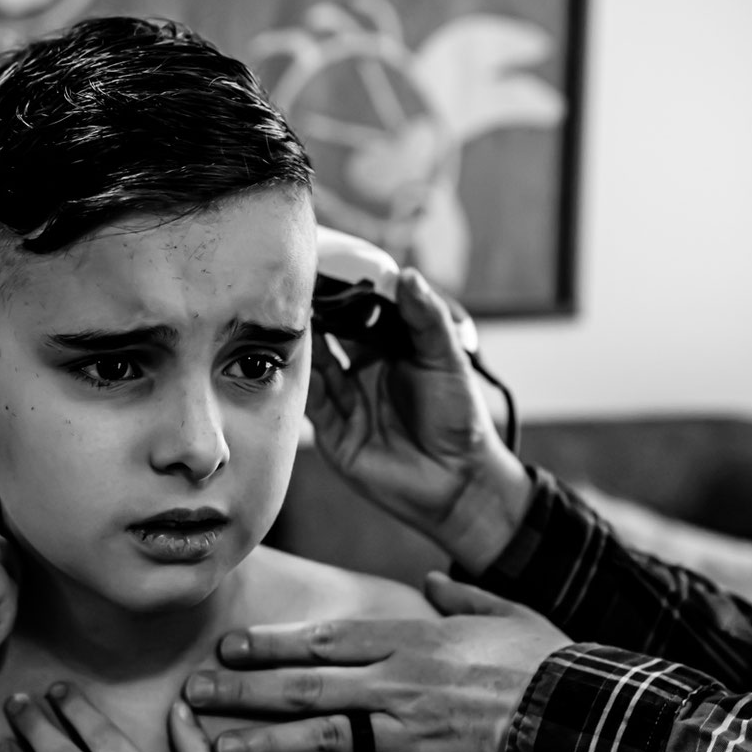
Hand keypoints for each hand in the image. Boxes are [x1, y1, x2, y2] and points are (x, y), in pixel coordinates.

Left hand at [185, 573, 569, 751]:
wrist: (594, 719)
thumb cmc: (551, 661)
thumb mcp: (508, 611)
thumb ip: (462, 595)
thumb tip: (434, 577)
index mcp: (413, 639)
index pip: (324, 638)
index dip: (269, 643)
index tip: (227, 647)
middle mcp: (402, 684)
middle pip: (306, 687)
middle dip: (244, 692)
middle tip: (193, 696)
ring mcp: (417, 734)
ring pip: (326, 739)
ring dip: (267, 746)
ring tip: (219, 751)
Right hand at [307, 268, 530, 571]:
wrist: (457, 481)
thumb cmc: (460, 420)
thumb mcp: (447, 360)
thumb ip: (426, 318)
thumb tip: (407, 275)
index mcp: (390, 353)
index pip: (359, 316)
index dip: (344, 296)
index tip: (327, 270)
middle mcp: (363, 375)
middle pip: (330, 339)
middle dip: (315, 317)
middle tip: (298, 292)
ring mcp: (346, 403)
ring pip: (314, 368)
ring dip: (304, 346)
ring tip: (292, 320)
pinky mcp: (333, 433)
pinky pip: (310, 404)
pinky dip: (300, 383)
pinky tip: (294, 361)